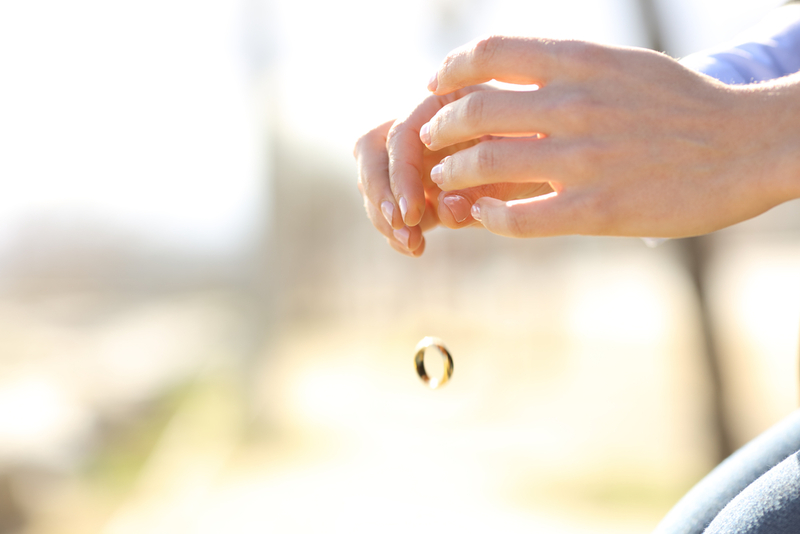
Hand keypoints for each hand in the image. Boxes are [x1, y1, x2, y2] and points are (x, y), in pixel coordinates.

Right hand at [354, 86, 550, 255]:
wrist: (562, 163)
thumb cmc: (547, 152)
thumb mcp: (524, 165)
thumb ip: (486, 182)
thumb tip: (446, 209)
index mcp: (446, 103)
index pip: (400, 135)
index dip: (399, 176)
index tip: (413, 214)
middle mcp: (422, 122)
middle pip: (372, 153)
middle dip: (381, 195)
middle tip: (404, 231)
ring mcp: (415, 154)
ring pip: (374, 179)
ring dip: (384, 216)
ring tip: (413, 245)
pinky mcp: (417, 185)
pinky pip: (393, 204)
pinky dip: (398, 227)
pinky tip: (416, 247)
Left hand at [421, 36, 799, 237]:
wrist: (746, 148)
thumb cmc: (682, 107)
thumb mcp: (624, 66)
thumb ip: (569, 69)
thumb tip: (513, 73)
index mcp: (583, 63)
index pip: (492, 52)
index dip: (451, 69)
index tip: (436, 85)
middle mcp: (577, 104)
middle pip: (474, 109)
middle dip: (438, 128)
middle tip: (429, 142)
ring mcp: (584, 159)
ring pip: (485, 163)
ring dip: (451, 174)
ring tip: (444, 181)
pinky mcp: (596, 210)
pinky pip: (518, 218)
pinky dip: (488, 217)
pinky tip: (483, 216)